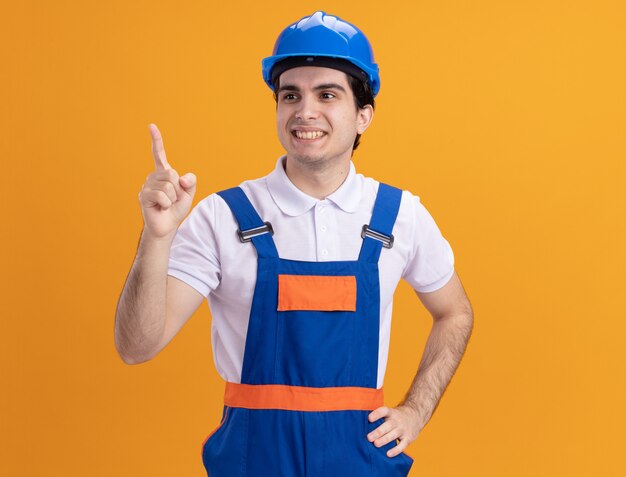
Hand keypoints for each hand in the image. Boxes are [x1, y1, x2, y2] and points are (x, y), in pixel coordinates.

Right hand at [138, 123, 196, 238]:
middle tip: (172, 199)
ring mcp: (147, 185)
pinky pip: (162, 195)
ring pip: (168, 186)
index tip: (151, 125)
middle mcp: (153, 176)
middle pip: (172, 174)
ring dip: (172, 198)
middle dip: (178, 189)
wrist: (167, 226)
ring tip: (166, 204)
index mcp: (164, 173)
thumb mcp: (188, 194)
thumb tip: (182, 178)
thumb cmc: (175, 209)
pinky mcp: (143, 196)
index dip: (156, 140)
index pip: (159, 154)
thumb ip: (190, 182)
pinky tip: (161, 207)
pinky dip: (166, 204)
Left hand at [367, 404, 421, 457]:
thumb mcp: (390, 412)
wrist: (415, 416)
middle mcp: (397, 420)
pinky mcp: (408, 438)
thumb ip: (379, 417)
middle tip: (369, 437)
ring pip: (393, 435)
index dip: (377, 414)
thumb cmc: (396, 417)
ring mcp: (403, 429)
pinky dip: (396, 450)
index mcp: (391, 413)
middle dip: (378, 432)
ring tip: (376, 444)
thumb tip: (361, 423)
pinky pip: (402, 445)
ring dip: (384, 440)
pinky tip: (388, 454)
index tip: (369, 418)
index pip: (384, 411)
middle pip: (387, 425)